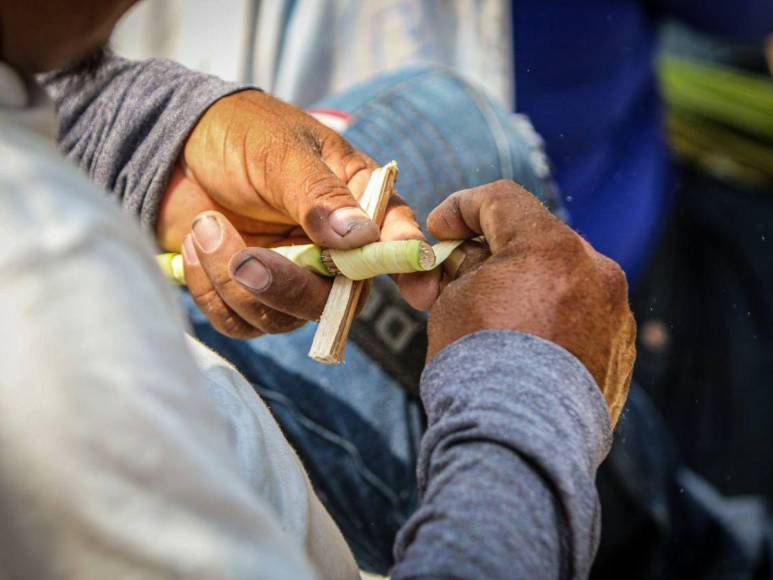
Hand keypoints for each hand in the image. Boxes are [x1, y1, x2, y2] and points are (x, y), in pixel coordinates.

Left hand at [159, 90, 438, 336]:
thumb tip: (359, 237)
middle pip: (338, 300)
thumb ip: (319, 194)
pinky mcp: (248, 295)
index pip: (394, 239)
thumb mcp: (282, 152)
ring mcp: (290, 276)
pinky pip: (240, 323)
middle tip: (246, 258)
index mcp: (355, 202)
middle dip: (288, 287)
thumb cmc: (241, 134)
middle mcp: (331, 248)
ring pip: (283, 318)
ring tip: (206, 226)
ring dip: (235, 282)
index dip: (409, 266)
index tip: (418, 293)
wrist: (175, 147)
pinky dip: (211, 291)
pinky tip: (196, 244)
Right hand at [426, 180, 635, 424]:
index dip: (461, 207)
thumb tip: (469, 261)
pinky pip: (581, 315)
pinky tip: (525, 346)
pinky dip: (552, 317)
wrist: (519, 444)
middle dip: (492, 252)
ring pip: (562, 277)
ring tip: (492, 320)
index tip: (439, 229)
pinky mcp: (621, 349)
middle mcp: (594, 270)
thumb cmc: (477, 367)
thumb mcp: (453, 302)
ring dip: (526, 284)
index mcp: (550, 247)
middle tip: (456, 278)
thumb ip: (465, 268)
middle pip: (535, 239)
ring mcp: (614, 311)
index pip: (501, 200)